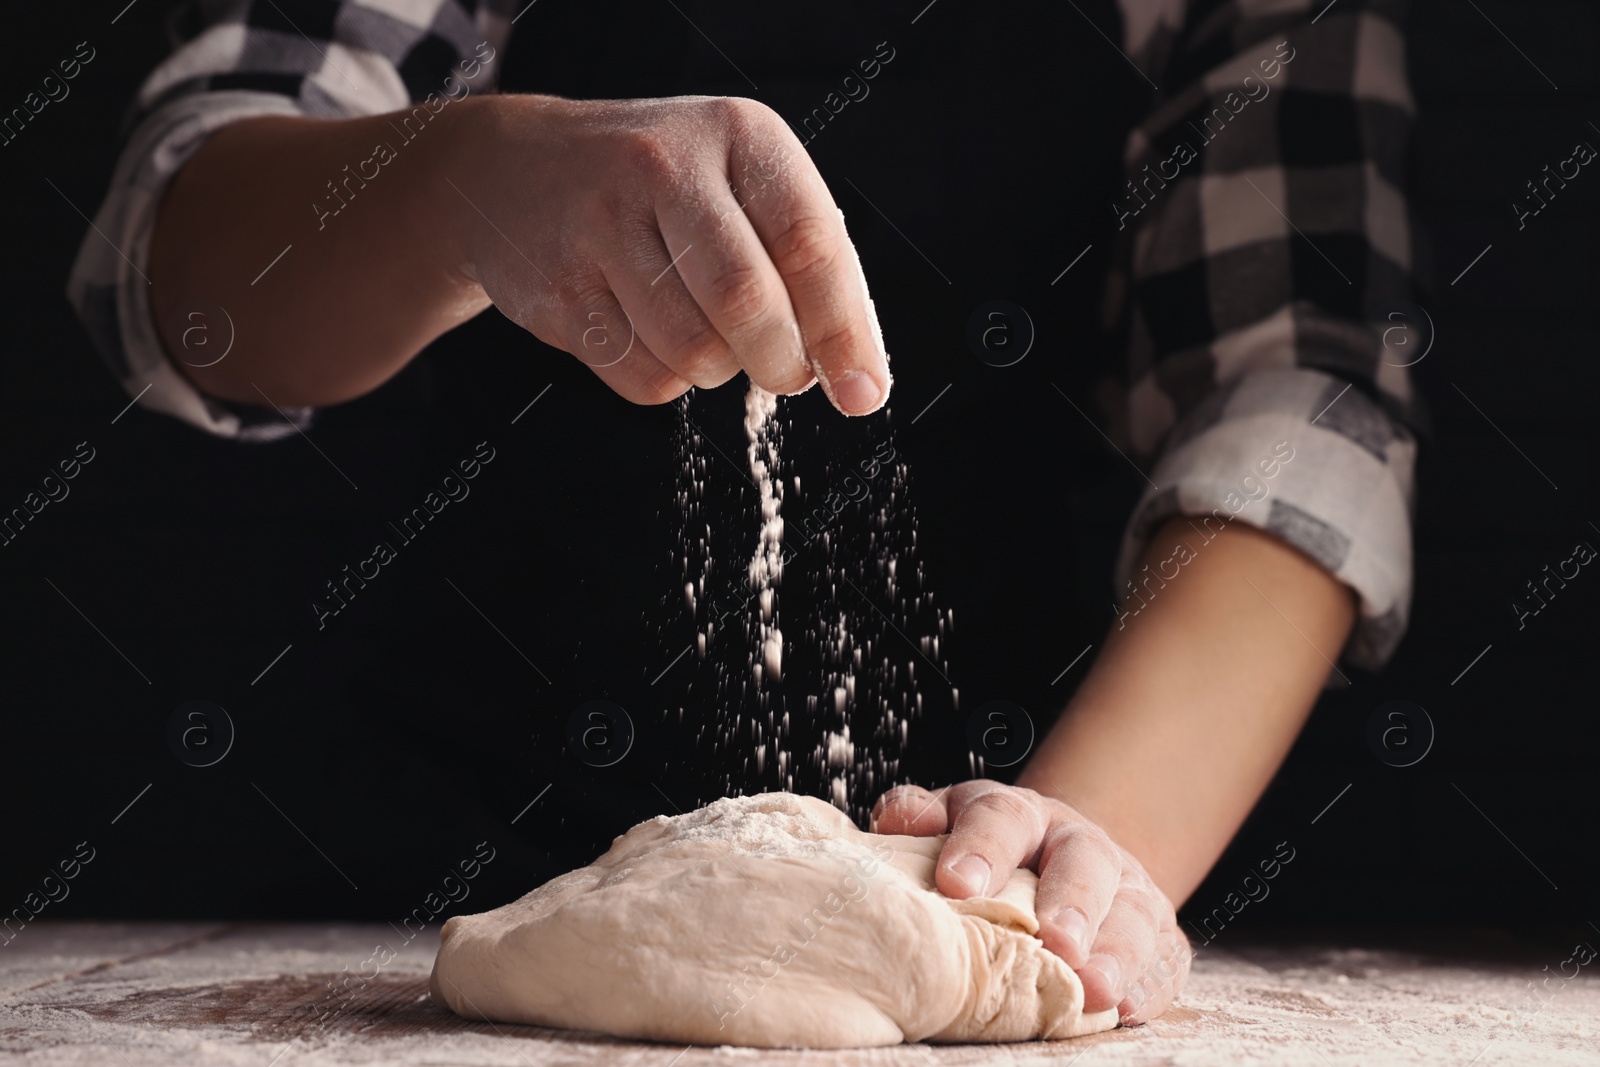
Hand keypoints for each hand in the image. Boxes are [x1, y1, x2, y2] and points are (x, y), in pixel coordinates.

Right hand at [448, 93, 889, 413]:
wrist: (513, 171)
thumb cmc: (659, 189)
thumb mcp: (736, 180)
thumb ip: (799, 260)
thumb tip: (856, 372)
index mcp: (735, 134)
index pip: (809, 243)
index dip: (844, 330)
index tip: (864, 391)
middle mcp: (665, 168)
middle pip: (746, 301)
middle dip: (780, 361)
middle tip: (785, 373)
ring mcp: (601, 226)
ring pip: (693, 351)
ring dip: (718, 370)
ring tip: (706, 334)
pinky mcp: (560, 288)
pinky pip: (641, 375)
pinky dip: (666, 379)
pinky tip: (652, 335)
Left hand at [871, 782, 1189, 1023]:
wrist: (1059, 860)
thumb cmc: (986, 856)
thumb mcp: (948, 825)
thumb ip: (918, 818)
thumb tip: (893, 822)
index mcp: (1019, 814)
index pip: (1002, 819)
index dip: (981, 848)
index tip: (956, 885)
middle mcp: (1078, 842)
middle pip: (1082, 862)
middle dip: (1069, 902)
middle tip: (1053, 940)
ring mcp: (1126, 886)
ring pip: (1131, 912)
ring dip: (1114, 952)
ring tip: (1093, 988)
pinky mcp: (1158, 933)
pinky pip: (1163, 956)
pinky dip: (1148, 983)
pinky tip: (1128, 1008)